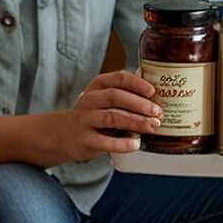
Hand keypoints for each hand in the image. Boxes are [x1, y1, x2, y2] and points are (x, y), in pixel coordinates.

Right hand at [36, 71, 159, 164]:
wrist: (65, 135)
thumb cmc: (94, 115)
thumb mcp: (104, 100)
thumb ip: (125, 95)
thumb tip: (156, 94)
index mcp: (97, 86)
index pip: (118, 78)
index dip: (137, 84)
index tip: (153, 92)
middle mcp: (89, 100)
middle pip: (115, 97)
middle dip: (140, 104)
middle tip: (158, 113)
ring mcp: (84, 119)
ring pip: (112, 118)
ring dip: (136, 122)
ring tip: (152, 126)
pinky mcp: (84, 139)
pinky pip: (105, 142)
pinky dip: (122, 144)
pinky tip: (136, 144)